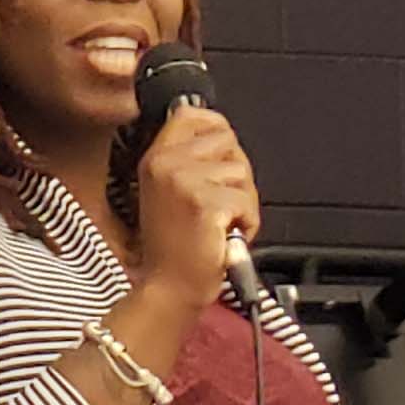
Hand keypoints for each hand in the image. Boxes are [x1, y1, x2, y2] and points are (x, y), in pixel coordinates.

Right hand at [134, 100, 261, 309]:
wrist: (170, 290)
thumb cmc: (174, 250)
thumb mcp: (168, 193)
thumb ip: (189, 162)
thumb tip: (223, 140)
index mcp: (156, 158)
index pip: (193, 114)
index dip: (218, 130)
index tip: (222, 156)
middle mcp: (166, 163)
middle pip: (227, 140)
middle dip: (236, 173)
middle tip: (221, 205)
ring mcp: (185, 181)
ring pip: (241, 171)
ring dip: (243, 201)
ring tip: (221, 224)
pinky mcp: (206, 203)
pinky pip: (248, 200)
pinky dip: (248, 223)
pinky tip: (226, 237)